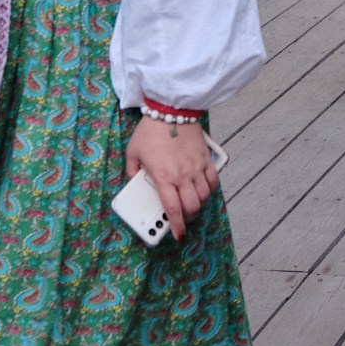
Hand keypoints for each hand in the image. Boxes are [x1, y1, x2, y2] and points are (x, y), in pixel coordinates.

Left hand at [126, 114, 219, 242]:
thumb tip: (134, 184)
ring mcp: (196, 168)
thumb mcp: (132, 152)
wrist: (171, 110)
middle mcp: (182, 176)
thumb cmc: (150, 131)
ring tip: (191, 205)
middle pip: (192, 207)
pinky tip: (203, 190)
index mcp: (163, 177)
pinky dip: (210, 190)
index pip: (173, 209)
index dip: (176, 226)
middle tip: (183, 219)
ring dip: (198, 205)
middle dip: (188, 218)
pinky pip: (213, 181)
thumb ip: (132, 171)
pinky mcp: (206, 159)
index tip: (178, 235)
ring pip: (204, 196)